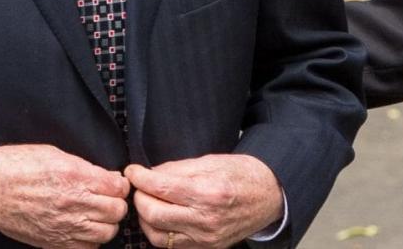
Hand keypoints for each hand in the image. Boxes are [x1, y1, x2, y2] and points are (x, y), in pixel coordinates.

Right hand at [0, 144, 129, 248]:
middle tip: (108, 199)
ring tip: (97, 215)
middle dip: (116, 203)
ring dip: (106, 223)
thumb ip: (84, 167)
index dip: (120, 184)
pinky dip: (91, 240)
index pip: (118, 187)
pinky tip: (83, 229)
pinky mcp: (54, 242)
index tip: (115, 184)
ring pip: (107, 232)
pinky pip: (87, 248)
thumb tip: (105, 176)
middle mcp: (74, 203)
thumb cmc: (17, 166)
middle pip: (117, 210)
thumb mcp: (55, 153)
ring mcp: (65, 226)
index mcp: (77, 177)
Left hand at [125, 154, 283, 247]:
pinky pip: (170, 245)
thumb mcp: (212, 161)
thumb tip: (150, 173)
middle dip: (139, 198)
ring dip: (145, 218)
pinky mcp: (206, 248)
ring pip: (157, 235)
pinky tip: (161, 217)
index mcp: (209, 193)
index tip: (132, 170)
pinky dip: (159, 231)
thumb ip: (178, 169)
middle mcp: (206, 220)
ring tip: (148, 202)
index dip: (140, 178)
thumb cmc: (242, 174)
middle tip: (139, 186)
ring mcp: (206, 239)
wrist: (269, 196)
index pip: (161, 188)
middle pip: (154, 214)